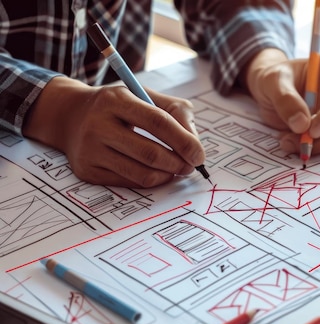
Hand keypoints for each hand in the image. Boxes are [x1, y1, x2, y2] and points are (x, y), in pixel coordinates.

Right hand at [22, 77, 204, 187]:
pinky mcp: (87, 170)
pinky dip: (150, 181)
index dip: (184, 141)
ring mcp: (90, 149)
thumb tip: (195, 143)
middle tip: (191, 166)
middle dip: (178, 163)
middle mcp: (98, 124)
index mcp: (116, 99)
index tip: (199, 154)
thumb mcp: (145, 96)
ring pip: (141, 173)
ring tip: (177, 170)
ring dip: (168, 175)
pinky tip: (157, 173)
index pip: (158, 121)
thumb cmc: (119, 107)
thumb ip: (176, 111)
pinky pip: (129, 182)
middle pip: (150, 153)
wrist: (70, 116)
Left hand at [242, 49, 319, 154]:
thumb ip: (285, 98)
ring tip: (288, 141)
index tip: (312, 130)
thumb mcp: (272, 81)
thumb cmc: (277, 78)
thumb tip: (301, 124)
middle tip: (300, 144)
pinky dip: (315, 149)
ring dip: (317, 146)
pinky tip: (294, 142)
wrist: (274, 90)